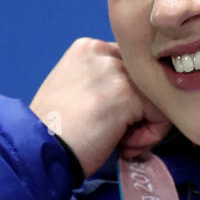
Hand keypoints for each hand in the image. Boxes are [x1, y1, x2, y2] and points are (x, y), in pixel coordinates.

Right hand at [29, 38, 173, 177]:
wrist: (39, 150)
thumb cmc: (56, 132)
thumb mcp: (76, 91)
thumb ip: (104, 83)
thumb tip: (142, 97)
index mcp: (88, 49)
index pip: (131, 68)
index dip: (130, 100)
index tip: (113, 123)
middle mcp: (101, 52)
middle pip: (147, 81)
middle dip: (141, 113)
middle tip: (120, 138)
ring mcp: (114, 70)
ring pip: (158, 98)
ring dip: (146, 127)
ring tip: (122, 143)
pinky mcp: (125, 93)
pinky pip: (160, 115)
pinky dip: (148, 136)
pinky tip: (123, 146)